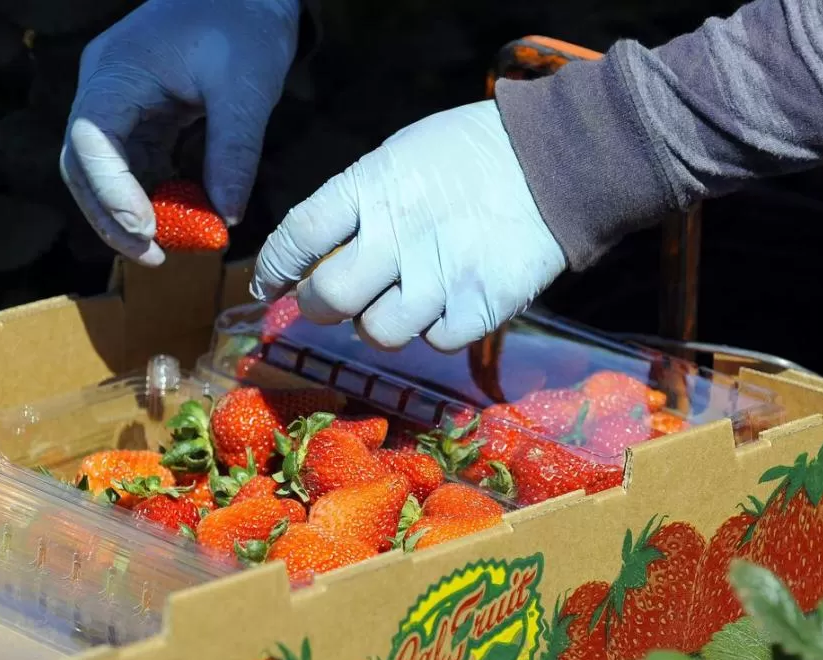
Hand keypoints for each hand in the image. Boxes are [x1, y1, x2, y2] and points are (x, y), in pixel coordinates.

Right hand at [60, 0, 300, 265]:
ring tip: (166, 249)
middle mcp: (106, 89)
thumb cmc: (245, 23)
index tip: (145, 229)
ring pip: (104, 172)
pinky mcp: (142, 117)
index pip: (91, 139)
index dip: (111, 191)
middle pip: (84, 165)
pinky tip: (179, 220)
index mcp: (117, 72)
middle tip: (152, 257)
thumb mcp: (247, 88)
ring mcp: (119, 104)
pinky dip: (152, 196)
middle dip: (112, 217)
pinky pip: (135, 166)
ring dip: (130, 214)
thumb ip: (233, 152)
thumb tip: (225, 216)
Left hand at [250, 100, 567, 351]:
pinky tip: (446, 301)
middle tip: (325, 302)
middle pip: (329, 299)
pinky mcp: (479, 308)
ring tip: (400, 297)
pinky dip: (434, 328)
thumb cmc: (467, 155)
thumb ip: (355, 202)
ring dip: (378, 321)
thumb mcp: (398, 156)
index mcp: (370, 188)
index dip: (274, 268)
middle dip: (317, 306)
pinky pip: (434, 341)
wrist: (555, 160)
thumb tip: (315, 251)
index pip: (298, 236)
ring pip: (378, 332)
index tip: (267, 285)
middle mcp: (397, 236)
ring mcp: (439, 277)